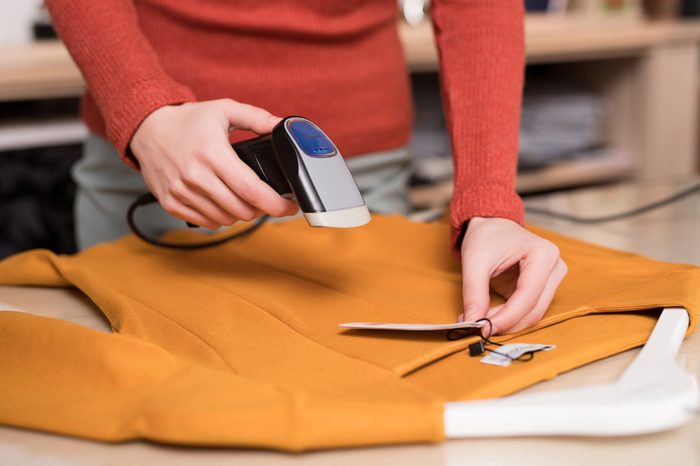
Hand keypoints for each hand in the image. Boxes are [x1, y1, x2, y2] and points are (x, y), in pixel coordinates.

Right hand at [129, 99, 297, 229]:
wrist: (147, 128)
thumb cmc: (188, 120)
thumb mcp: (225, 109)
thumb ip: (258, 118)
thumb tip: (283, 127)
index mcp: (212, 153)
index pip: (252, 191)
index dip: (276, 205)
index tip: (290, 207)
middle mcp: (195, 176)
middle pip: (242, 210)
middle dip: (262, 208)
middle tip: (267, 199)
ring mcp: (181, 192)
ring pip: (226, 219)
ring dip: (241, 214)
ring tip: (244, 199)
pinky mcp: (171, 203)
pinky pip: (207, 223)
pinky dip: (221, 217)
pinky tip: (223, 202)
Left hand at [458, 217, 566, 334]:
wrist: (491, 226)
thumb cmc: (486, 237)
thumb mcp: (474, 262)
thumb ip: (474, 293)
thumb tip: (472, 322)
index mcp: (542, 254)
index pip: (527, 296)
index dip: (506, 317)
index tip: (483, 328)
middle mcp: (554, 267)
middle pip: (534, 309)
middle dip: (506, 323)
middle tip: (479, 328)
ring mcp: (551, 279)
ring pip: (533, 314)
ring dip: (507, 323)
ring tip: (481, 319)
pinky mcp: (542, 288)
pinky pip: (528, 311)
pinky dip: (509, 318)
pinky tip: (489, 315)